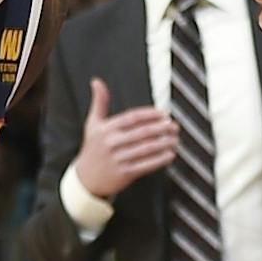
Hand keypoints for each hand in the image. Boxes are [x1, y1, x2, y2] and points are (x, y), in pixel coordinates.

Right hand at [72, 78, 175, 199]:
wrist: (86, 179)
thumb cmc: (93, 148)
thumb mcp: (92, 124)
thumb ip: (99, 103)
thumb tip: (96, 81)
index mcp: (105, 129)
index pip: (132, 117)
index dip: (150, 114)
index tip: (164, 114)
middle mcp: (111, 143)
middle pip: (142, 132)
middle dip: (161, 128)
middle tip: (174, 126)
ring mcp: (118, 159)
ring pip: (146, 149)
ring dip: (164, 143)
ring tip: (175, 139)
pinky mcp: (124, 174)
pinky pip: (146, 165)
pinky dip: (160, 160)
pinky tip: (170, 154)